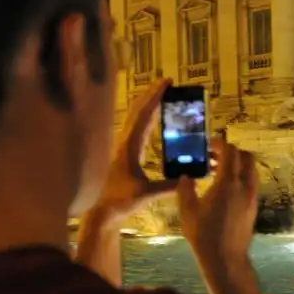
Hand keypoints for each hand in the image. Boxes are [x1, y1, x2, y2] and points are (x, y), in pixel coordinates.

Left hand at [90, 79, 176, 224]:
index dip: (155, 97)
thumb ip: (168, 186)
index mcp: (130, 146)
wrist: (102, 210)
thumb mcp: (146, 194)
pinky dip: (147, 117)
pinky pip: (138, 128)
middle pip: (139, 110)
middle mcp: (125, 141)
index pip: (144, 115)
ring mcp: (124, 145)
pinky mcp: (126, 152)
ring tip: (163, 94)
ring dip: (149, 103)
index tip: (167, 83)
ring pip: (137, 117)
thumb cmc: (120, 201)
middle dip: (153, 94)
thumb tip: (191, 179)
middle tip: (168, 82)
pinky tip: (154, 117)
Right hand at [177, 138, 258, 263]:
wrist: (226, 259)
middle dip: (231, 152)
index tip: (207, 146)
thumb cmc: (204, 236)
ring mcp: (252, 198)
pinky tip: (222, 189)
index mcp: (228, 184)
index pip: (230, 152)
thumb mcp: (187, 211)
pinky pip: (250, 184)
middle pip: (246, 157)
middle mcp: (245, 188)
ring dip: (236, 166)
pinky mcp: (253, 207)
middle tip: (213, 156)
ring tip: (215, 172)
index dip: (219, 144)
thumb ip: (185, 189)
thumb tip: (185, 176)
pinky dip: (239, 178)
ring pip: (250, 171)